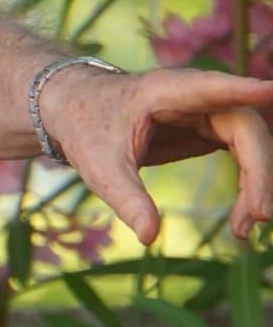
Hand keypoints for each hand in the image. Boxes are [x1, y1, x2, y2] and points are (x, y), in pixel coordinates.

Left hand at [39, 67, 272, 243]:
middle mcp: (195, 97)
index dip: (244, 90)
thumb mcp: (98, 166)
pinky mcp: (210, 130)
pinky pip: (244, 154)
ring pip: (251, 143)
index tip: (272, 90)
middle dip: (258, 172)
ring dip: (257, 183)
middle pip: (245, 127)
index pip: (213, 90)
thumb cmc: (86, 128)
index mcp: (165, 92)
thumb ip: (126, 198)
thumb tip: (148, 237)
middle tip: (257, 216)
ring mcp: (207, 113)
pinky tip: (243, 216)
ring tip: (244, 228)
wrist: (74, 112)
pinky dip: (248, 183)